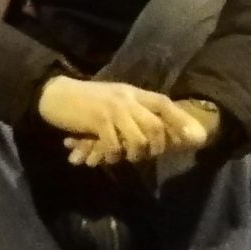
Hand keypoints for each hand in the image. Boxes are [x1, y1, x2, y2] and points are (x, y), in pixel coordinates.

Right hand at [37, 74, 209, 166]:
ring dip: (133, 154)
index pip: (163, 103)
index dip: (180, 120)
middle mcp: (126, 98)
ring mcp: (113, 108)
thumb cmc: (84, 101)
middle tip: (145, 155)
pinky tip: (104, 156)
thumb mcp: (113, 101)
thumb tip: (155, 134)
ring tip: (122, 156)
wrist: (55, 94)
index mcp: (131, 92)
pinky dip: (112, 155)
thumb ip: (132, 113)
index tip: (196, 137)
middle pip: (156, 126)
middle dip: (155, 147)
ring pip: (138, 139)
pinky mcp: (98, 120)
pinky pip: (116, 145)